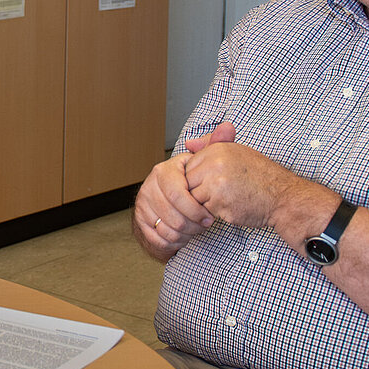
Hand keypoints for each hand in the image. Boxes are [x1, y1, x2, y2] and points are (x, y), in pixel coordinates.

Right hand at [132, 123, 234, 260]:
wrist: (174, 205)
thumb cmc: (194, 185)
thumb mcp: (206, 163)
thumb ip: (217, 145)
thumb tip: (228, 127)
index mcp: (164, 170)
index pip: (177, 193)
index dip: (195, 208)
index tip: (210, 216)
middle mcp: (149, 185)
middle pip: (173, 214)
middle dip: (192, 224)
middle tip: (204, 226)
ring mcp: (142, 203)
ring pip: (166, 228)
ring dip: (185, 234)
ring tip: (195, 230)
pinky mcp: (140, 221)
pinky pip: (158, 238)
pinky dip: (173, 242)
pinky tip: (183, 236)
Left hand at [182, 140, 298, 228]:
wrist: (282, 196)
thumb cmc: (260, 176)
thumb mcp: (236, 152)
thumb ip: (210, 146)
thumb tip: (188, 144)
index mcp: (217, 150)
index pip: (188, 165)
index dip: (197, 177)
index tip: (211, 181)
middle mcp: (215, 165)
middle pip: (188, 182)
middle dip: (199, 191)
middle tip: (219, 192)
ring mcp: (217, 185)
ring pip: (194, 198)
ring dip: (206, 203)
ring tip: (226, 198)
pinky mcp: (221, 204)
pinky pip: (205, 211)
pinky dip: (215, 213)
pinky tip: (231, 206)